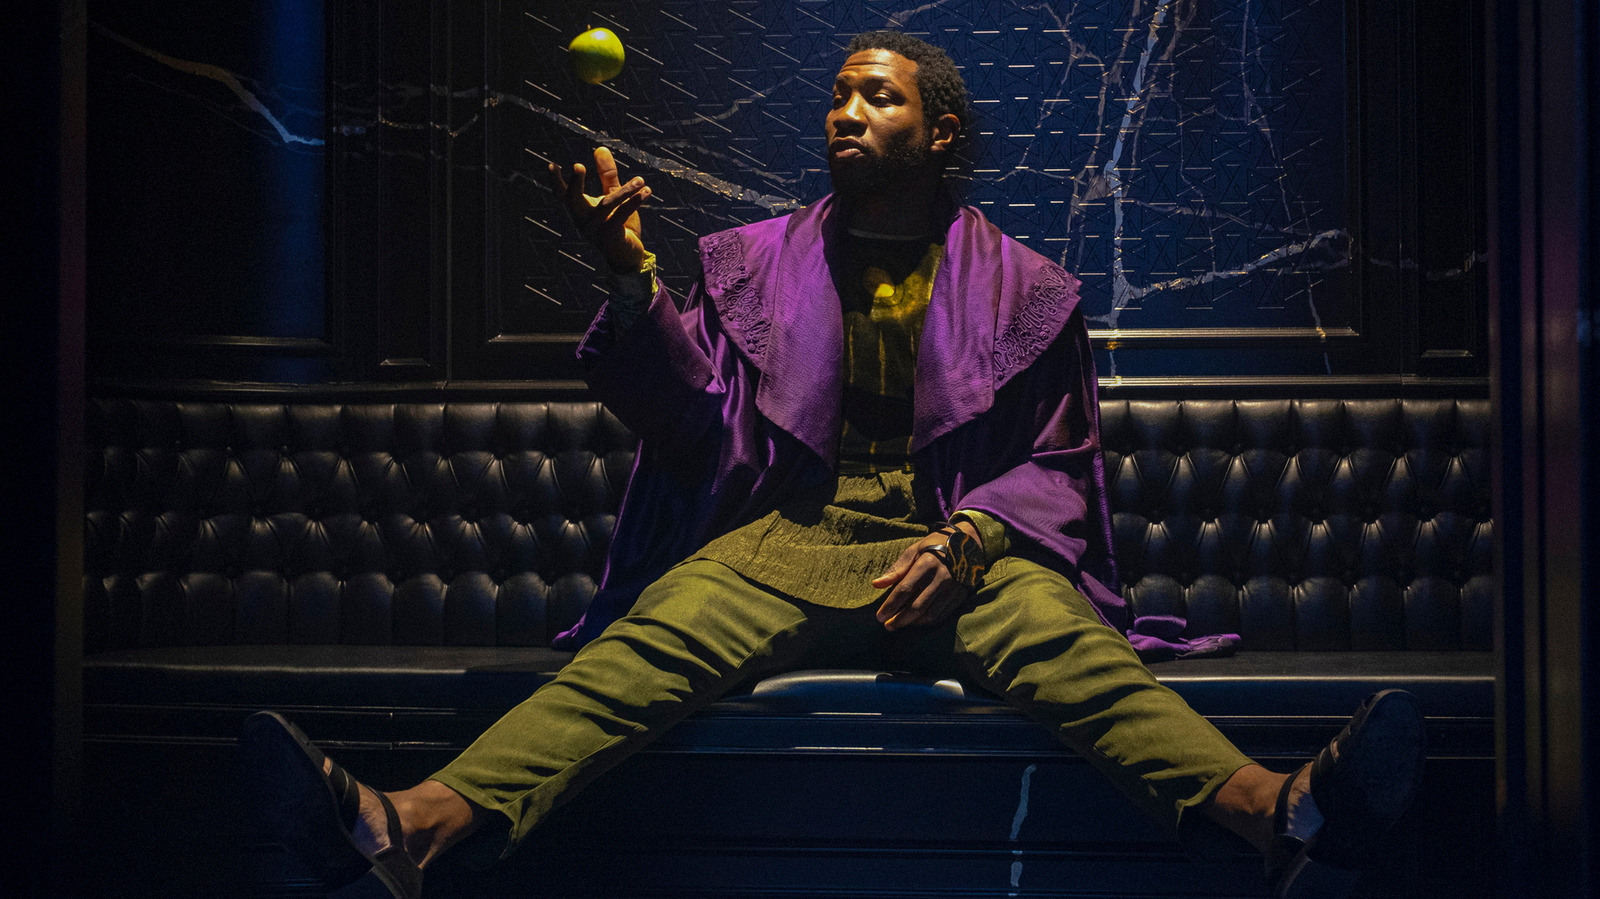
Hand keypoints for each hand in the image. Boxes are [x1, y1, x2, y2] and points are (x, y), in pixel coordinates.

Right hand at [548, 146, 649, 271]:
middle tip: (578, 165)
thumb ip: (607, 174)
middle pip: (573, 200)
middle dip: (575, 183)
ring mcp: (594, 231)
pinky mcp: (610, 238)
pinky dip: (634, 202)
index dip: (555, 181)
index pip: (563, 194)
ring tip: (640, 180)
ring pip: (606, 204)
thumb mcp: (612, 196)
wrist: (626, 256)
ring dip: (625, 191)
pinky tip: (645, 192)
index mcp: (578, 210)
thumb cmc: (617, 224)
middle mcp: (582, 221)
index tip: (551, 165)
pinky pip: (621, 215)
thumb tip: (600, 148)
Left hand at [871, 523, 981, 630]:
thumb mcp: (915, 550)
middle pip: (917, 606)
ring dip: (912, 623)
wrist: (969, 544)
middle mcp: (941, 578)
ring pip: (930, 614)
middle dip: (900, 619)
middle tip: (887, 625)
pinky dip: (927, 621)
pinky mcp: (960, 596)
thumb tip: (876, 585)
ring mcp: (953, 589)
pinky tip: (916, 621)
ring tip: (899, 624)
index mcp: (927, 564)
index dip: (890, 605)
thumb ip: (897, 569)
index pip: (904, 589)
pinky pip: (942, 615)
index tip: (879, 616)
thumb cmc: (935, 546)